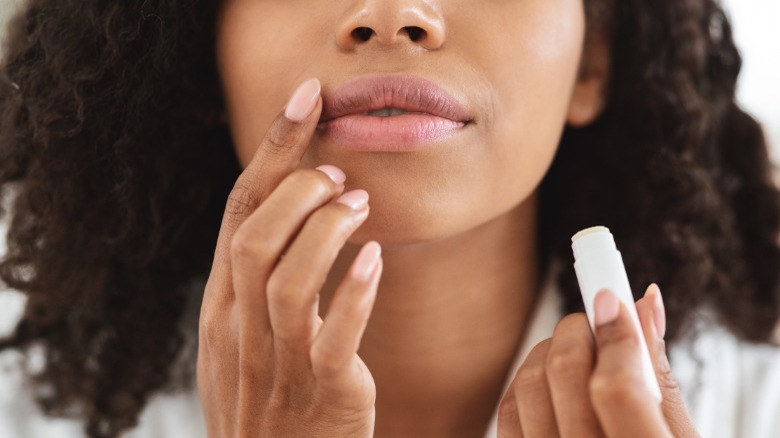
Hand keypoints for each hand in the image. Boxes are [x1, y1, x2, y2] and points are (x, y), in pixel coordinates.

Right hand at [197, 78, 380, 436]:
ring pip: (286, 281)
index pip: (238, 214)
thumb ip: (255, 285)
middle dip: (296, 189)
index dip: (271, 151)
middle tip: (337, 173)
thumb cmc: (269, 403)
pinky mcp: (323, 395)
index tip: (306, 98)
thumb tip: (287, 219)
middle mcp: (240, 330)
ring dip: (326, 231)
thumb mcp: (244, 340)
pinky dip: (354, 293)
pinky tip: (376, 260)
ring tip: (360, 204)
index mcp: (222, 308)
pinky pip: (332, 339)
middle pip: (254, 238)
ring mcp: (277, 364)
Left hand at [498, 284, 699, 436]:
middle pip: (563, 375)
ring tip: (576, 352)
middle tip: (596, 319)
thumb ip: (660, 378)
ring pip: (526, 387)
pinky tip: (551, 384)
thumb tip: (644, 305)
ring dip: (547, 353)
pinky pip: (505, 415)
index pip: (618, 389)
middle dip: (578, 330)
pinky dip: (524, 386)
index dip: (615, 334)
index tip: (613, 297)